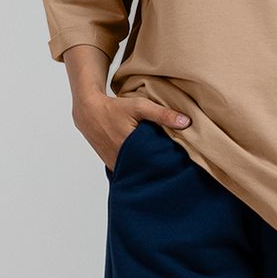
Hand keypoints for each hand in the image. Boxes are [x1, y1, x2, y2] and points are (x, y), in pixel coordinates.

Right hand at [72, 95, 191, 171]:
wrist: (89, 112)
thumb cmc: (116, 108)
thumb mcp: (140, 106)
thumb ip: (163, 114)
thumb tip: (187, 122)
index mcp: (129, 149)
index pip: (155, 163)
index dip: (168, 162)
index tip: (181, 162)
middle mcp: (121, 161)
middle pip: (147, 169)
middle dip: (160, 166)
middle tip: (175, 164)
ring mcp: (115, 165)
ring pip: (137, 170)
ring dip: (148, 166)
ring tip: (163, 163)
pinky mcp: (112, 165)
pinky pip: (129, 169)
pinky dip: (137, 165)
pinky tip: (147, 160)